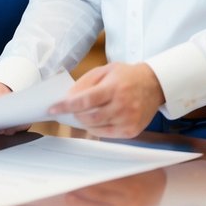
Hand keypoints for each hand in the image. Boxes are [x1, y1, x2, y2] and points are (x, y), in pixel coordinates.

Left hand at [48, 62, 163, 138]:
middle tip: (68, 110)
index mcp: (114, 87)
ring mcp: (128, 120)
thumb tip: (68, 98)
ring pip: (96, 127)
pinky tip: (94, 120)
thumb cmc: (126, 76)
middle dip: (74, 114)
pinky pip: (106, 134)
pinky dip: (95, 128)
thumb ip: (85, 83)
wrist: (154, 85)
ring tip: (80, 114)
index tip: (52, 108)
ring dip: (83, 122)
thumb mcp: (105, 70)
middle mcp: (122, 105)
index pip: (85, 100)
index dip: (66, 106)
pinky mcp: (131, 131)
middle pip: (89, 117)